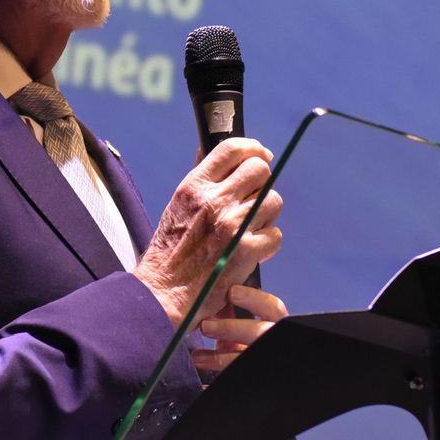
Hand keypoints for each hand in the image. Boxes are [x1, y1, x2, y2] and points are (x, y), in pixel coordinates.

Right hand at [134, 138, 282, 328]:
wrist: (164, 291)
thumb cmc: (170, 250)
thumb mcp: (178, 205)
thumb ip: (200, 180)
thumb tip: (210, 151)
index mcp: (195, 186)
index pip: (232, 149)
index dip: (253, 148)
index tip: (261, 156)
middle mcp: (215, 201)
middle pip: (260, 171)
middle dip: (261, 183)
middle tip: (253, 199)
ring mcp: (233, 225)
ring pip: (273, 201)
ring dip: (266, 214)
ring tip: (250, 227)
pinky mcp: (246, 251)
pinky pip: (275, 234)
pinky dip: (267, 243)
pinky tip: (251, 249)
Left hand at [191, 285, 287, 378]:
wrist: (254, 382)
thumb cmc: (244, 344)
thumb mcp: (240, 328)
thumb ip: (230, 315)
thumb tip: (210, 299)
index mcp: (274, 326)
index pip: (272, 308)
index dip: (253, 298)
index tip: (231, 293)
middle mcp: (272, 344)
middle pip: (260, 333)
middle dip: (232, 328)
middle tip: (205, 326)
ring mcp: (263, 365)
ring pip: (246, 360)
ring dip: (219, 358)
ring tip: (198, 357)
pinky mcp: (255, 385)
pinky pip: (237, 384)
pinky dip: (216, 383)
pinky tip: (205, 383)